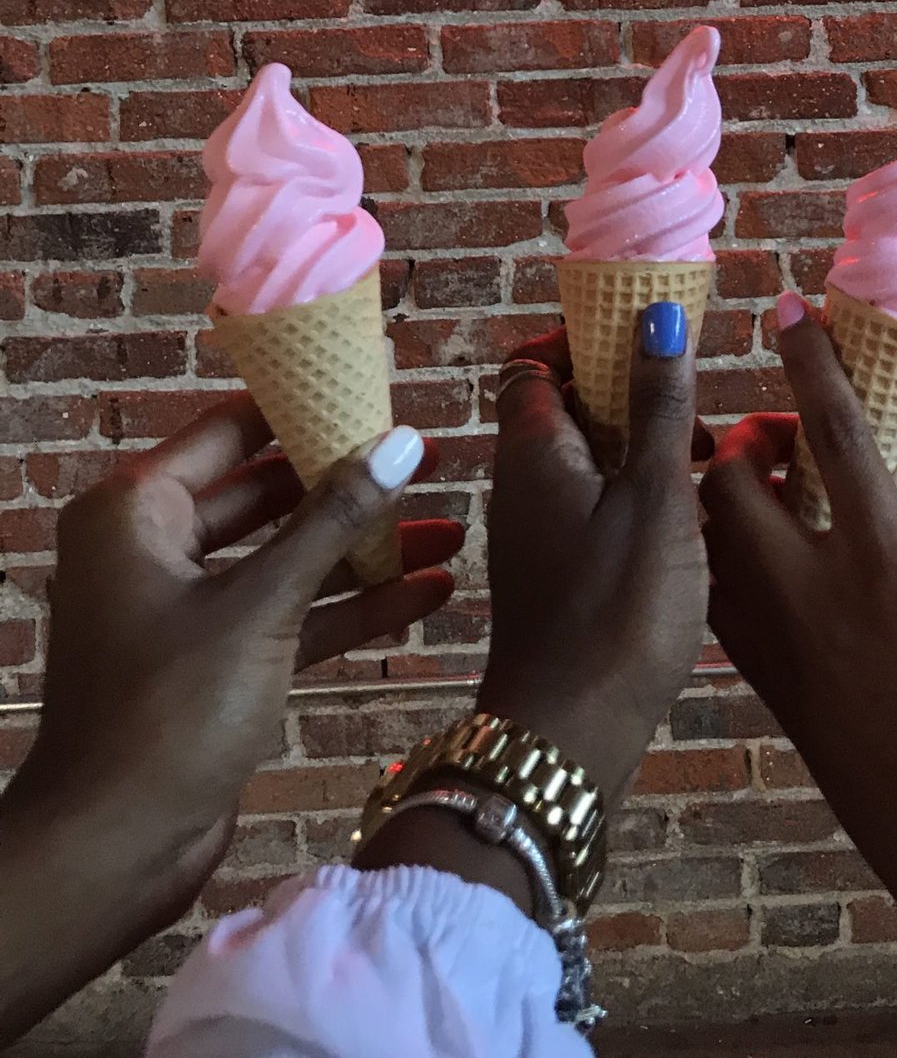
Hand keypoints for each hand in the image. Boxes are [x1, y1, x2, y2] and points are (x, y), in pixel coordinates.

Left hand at [0, 399, 458, 1044]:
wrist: (113, 851)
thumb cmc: (164, 715)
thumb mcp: (260, 606)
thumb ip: (334, 521)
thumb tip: (404, 443)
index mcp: (135, 512)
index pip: (233, 429)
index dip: (307, 403)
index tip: (378, 378)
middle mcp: (153, 549)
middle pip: (268, 491)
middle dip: (350, 481)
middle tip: (430, 455)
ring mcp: (187, 609)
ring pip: (289, 557)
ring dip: (364, 549)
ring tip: (451, 526)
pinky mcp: (219, 663)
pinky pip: (292, 614)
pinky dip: (351, 606)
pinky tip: (426, 592)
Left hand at [475, 313, 707, 803]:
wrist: (570, 739)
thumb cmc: (616, 613)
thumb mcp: (657, 496)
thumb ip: (661, 406)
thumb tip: (658, 313)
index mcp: (534, 452)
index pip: (536, 362)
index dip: (586, 338)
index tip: (647, 337)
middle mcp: (520, 487)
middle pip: (564, 408)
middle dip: (627, 391)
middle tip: (692, 401)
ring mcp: (534, 537)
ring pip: (583, 462)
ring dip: (637, 448)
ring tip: (703, 460)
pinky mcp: (555, 580)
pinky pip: (590, 510)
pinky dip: (632, 497)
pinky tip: (683, 521)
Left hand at [702, 304, 896, 1057]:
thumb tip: (889, 515)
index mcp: (892, 571)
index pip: (836, 441)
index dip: (810, 365)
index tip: (785, 310)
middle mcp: (819, 602)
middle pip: (736, 485)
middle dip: (743, 442)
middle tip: (782, 437)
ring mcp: (782, 653)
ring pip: (716, 543)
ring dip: (726, 500)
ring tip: (768, 488)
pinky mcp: (771, 694)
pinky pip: (729, 602)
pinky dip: (736, 561)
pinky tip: (772, 559)